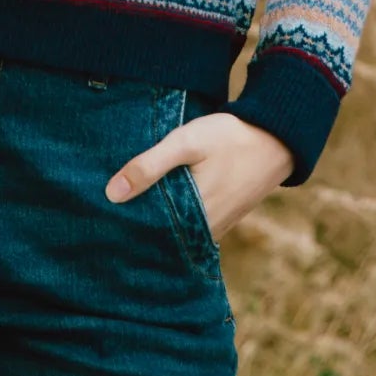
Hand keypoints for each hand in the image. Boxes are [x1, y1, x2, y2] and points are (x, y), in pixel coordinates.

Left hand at [104, 111, 293, 240]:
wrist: (276, 138)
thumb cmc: (229, 138)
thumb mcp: (186, 143)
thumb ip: (150, 166)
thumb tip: (111, 194)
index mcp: (193, 218)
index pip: (147, 236)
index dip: (124, 229)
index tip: (99, 223)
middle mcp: (204, 231)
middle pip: (160, 237)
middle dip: (137, 228)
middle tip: (104, 220)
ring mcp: (215, 226)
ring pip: (175, 232)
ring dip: (155, 222)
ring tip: (123, 211)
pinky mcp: (222, 217)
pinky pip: (190, 225)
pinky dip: (174, 217)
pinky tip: (157, 203)